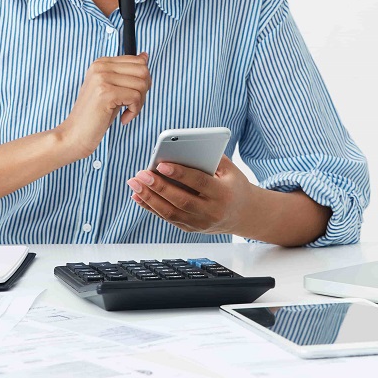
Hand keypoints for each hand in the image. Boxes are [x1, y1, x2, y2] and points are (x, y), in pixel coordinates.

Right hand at [55, 53, 149, 160]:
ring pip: (141, 84)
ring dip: (139, 103)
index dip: (143, 81)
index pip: (138, 61)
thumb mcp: (113, 89)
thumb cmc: (95, 115)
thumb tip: (145, 56)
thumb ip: (127, 73)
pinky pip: (135, 97)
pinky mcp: (105, 92)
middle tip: (132, 105)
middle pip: (143, 70)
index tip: (132, 95)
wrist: (75, 134)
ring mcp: (102, 78)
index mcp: (102, 63)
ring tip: (126, 112)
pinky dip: (134, 111)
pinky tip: (123, 118)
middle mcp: (100, 66)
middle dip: (144, 91)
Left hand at [126, 154, 253, 234]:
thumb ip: (210, 157)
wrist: (243, 214)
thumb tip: (181, 148)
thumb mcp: (230, 169)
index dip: (180, 174)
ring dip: (149, 198)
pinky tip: (138, 196)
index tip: (161, 165)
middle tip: (141, 175)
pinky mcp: (190, 229)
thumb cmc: (233, 185)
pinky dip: (151, 207)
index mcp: (223, 194)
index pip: (199, 183)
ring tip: (134, 184)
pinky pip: (168, 218)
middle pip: (181, 200)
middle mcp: (211, 212)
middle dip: (158, 187)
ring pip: (171, 213)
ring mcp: (200, 224)